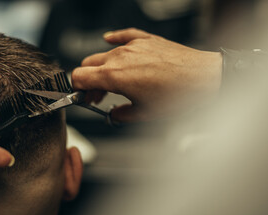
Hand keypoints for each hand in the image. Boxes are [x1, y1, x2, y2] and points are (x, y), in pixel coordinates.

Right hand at [72, 28, 222, 121]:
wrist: (203, 78)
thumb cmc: (177, 95)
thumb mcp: (144, 114)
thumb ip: (121, 114)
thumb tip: (115, 114)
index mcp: (114, 75)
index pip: (79, 76)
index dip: (76, 88)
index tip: (82, 96)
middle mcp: (120, 56)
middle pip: (88, 64)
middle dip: (88, 81)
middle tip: (96, 95)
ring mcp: (133, 46)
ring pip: (104, 54)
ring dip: (101, 69)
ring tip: (109, 82)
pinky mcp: (146, 40)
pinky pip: (123, 35)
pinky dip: (113, 40)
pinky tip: (109, 40)